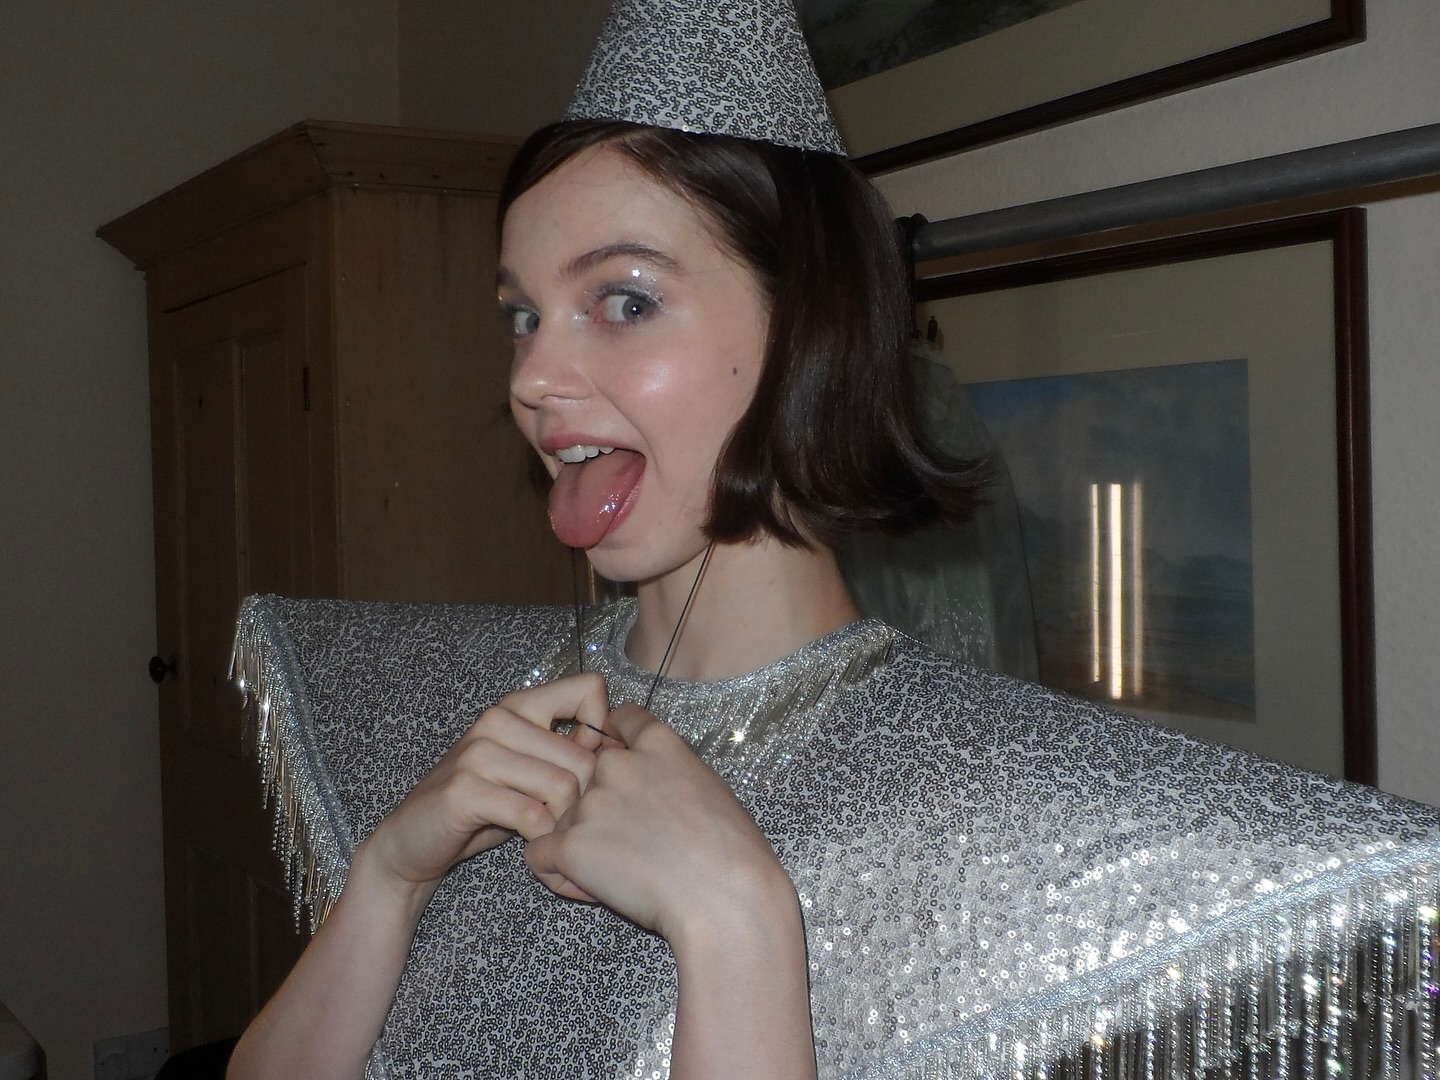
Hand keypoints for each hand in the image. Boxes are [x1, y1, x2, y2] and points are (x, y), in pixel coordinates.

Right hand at [360, 674, 616, 900]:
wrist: (413, 842)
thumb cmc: (482, 806)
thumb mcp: (528, 771)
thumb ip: (566, 751)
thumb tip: (618, 744)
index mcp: (519, 706)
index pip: (590, 689)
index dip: (605, 732)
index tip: (592, 771)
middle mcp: (499, 720)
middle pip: (584, 756)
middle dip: (588, 802)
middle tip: (575, 828)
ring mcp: (480, 752)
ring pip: (563, 786)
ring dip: (565, 824)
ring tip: (555, 839)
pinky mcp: (466, 790)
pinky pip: (532, 816)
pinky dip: (542, 841)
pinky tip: (535, 848)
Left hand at [523, 703, 789, 943]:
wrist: (725, 897)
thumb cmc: (734, 852)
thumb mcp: (709, 787)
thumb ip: (670, 772)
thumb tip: (652, 787)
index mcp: (658, 743)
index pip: (617, 721)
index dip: (616, 747)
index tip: (627, 777)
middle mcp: (618, 764)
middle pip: (586, 776)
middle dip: (597, 806)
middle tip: (627, 843)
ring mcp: (591, 802)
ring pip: (562, 818)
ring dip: (580, 844)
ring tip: (618, 875)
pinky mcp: (571, 844)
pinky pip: (539, 855)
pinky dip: (558, 874)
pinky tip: (590, 888)